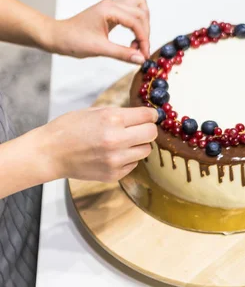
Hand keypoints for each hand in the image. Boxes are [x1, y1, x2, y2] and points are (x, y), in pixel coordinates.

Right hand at [36, 106, 157, 181]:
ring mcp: (116, 159)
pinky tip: (113, 154)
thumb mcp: (94, 112)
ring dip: (139, 145)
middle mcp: (117, 139)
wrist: (49, 153)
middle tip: (139, 129)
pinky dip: (128, 158)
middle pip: (152, 134)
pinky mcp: (114, 174)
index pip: (148, 116)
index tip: (151, 116)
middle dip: (148, 129)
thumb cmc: (69, 128)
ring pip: (146, 150)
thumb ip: (120, 113)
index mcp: (112, 119)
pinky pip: (134, 164)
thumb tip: (145, 115)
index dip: (152, 115)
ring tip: (123, 142)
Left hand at [47, 0, 149, 63]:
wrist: (58, 36)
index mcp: (109, 9)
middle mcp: (112, 4)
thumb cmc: (73, 40)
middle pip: (141, 13)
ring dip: (143, 24)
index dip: (144, 40)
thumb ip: (122, 53)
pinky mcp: (111, 11)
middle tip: (141, 51)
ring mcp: (111, 6)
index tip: (144, 55)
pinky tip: (131, 35)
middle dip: (145, 33)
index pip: (136, 22)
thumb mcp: (99, 49)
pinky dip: (136, 21)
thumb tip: (141, 59)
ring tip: (137, 41)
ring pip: (139, 7)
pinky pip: (131, 10)